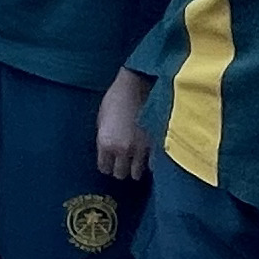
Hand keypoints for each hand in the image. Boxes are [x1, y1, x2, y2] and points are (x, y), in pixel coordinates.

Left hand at [94, 68, 151, 184]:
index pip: (104, 168)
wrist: (139, 84)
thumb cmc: (117, 97)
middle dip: (122, 168)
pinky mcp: (156, 145)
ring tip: (137, 160)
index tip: (111, 162)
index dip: (108, 165)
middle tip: (125, 161)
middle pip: (120, 174)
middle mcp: (122, 150)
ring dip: (136, 168)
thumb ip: (104, 137)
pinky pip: (153, 165)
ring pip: (137, 174)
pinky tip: (150, 157)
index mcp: (105, 143)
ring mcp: (140, 149)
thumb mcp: (102, 117)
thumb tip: (106, 151)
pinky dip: (151, 163)